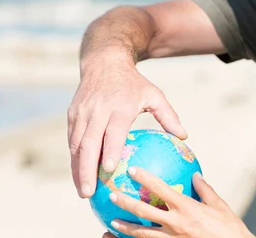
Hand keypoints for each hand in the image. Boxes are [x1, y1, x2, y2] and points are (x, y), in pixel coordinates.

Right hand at [68, 54, 186, 197]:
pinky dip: (74, 159)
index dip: (109, 150)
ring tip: (83, 191)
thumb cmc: (134, 84)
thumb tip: (184, 137)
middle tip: (89, 192)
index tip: (109, 170)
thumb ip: (169, 116)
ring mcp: (82, 112)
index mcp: (120, 106)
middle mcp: (98, 110)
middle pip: (89, 143)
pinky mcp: (72, 114)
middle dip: (86, 169)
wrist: (104, 62)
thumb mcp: (154, 95)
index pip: (113, 131)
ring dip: (77, 169)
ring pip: (76, 144)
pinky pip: (72, 140)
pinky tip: (79, 176)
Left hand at [105, 167, 254, 237]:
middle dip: (126, 201)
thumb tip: (196, 175)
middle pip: (144, 211)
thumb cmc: (229, 228)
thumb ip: (205, 190)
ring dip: (124, 227)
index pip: (161, 189)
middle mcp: (175, 223)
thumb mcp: (220, 206)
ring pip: (141, 234)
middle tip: (112, 193)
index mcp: (186, 208)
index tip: (132, 169)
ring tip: (111, 222)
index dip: (145, 178)